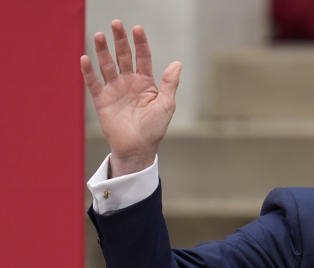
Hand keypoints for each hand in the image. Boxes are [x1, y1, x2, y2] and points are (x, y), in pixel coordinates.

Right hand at [80, 20, 180, 175]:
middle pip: (123, 56)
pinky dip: (89, 71)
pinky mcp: (102, 99)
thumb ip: (169, 84)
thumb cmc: (154, 128)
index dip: (140, 43)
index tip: (137, 29)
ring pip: (107, 65)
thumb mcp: (166, 105)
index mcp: (146, 82)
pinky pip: (93, 82)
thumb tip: (177, 63)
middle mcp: (129, 82)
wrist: (138, 148)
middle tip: (116, 24)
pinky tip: (86, 58)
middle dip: (120, 40)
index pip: (143, 57)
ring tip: (100, 35)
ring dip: (103, 51)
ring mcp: (115, 89)